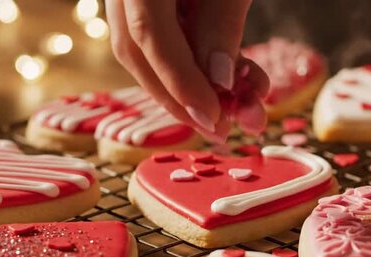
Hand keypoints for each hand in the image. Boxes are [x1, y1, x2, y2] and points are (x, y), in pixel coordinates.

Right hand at [106, 0, 268, 142]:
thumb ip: (219, 23)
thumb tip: (219, 80)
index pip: (147, 34)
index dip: (180, 82)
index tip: (213, 118)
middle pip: (136, 52)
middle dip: (180, 99)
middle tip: (221, 130)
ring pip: (144, 50)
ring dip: (189, 86)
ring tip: (234, 110)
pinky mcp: (142, 3)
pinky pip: (157, 36)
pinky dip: (189, 63)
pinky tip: (225, 82)